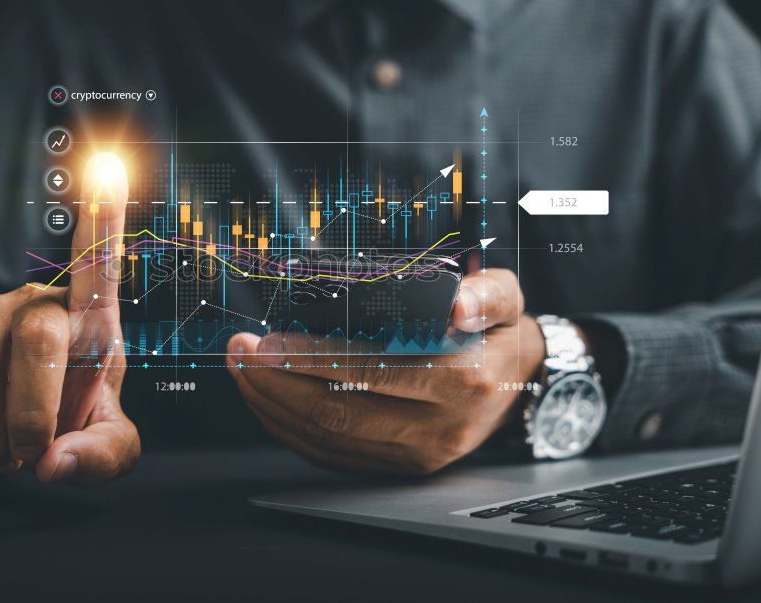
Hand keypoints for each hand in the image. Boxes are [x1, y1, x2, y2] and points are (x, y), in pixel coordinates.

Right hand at [0, 155, 138, 484]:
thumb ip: (100, 456)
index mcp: (94, 320)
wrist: (16, 427)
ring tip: (4, 456)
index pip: (102, 265)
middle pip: (38, 339)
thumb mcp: (107, 444)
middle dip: (32, 416)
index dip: (105, 221)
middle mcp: (41, 301)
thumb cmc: (76, 422)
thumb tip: (52, 464)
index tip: (110, 166)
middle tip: (30, 454)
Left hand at [226, 269, 544, 474]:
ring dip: (273, 406)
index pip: (371, 372)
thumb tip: (457, 304)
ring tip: (243, 371)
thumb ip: (486, 293)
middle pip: (338, 413)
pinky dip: (290, 429)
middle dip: (276, 383)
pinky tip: (267, 400)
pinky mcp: (397, 468)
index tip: (269, 342)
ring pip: (327, 439)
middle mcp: (438, 428)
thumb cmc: (498, 333)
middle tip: (241, 353)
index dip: (311, 360)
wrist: (519, 384)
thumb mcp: (507, 296)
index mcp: (463, 380)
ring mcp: (417, 456)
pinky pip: (331, 455)